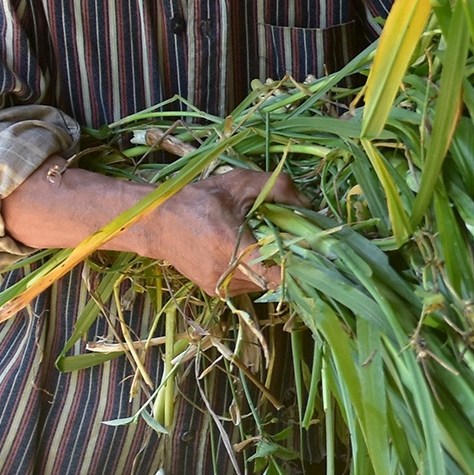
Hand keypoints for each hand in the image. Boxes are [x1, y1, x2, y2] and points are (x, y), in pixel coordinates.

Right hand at [147, 167, 302, 295]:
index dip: (304, 263)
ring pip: (265, 285)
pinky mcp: (217, 291)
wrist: (155, 221)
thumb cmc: (198, 199)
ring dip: (275, 267)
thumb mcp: (239, 183)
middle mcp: (228, 276)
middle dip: (292, 261)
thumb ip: (278, 188)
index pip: (281, 272)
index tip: (318, 248)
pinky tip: (256, 251)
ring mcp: (221, 288)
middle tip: (298, 239)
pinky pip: (250, 285)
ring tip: (273, 242)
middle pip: (277, 279)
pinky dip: (259, 271)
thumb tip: (309, 205)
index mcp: (233, 249)